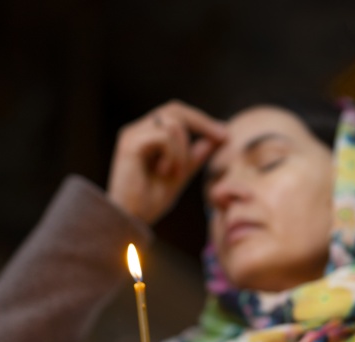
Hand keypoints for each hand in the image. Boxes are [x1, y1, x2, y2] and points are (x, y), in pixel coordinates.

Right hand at [106, 100, 226, 224]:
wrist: (130, 219)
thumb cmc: (148, 202)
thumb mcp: (179, 177)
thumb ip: (194, 158)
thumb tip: (214, 140)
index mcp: (146, 135)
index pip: (176, 114)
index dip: (201, 120)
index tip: (224, 134)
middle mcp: (137, 130)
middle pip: (175, 109)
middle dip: (202, 123)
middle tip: (221, 138)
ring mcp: (132, 135)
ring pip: (173, 124)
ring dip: (183, 150)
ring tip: (177, 172)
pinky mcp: (131, 144)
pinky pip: (164, 138)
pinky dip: (173, 155)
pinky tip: (164, 172)